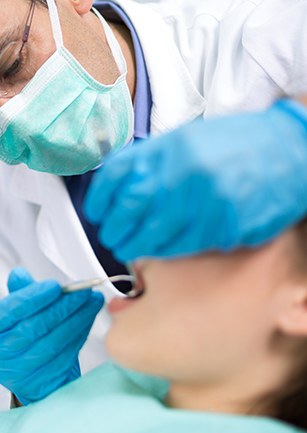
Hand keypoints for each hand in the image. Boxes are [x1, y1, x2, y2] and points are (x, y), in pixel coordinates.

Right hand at [0, 268, 103, 404]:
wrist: (31, 370)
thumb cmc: (24, 334)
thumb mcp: (19, 312)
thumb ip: (21, 293)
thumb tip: (19, 275)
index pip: (11, 312)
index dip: (34, 297)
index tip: (55, 286)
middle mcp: (4, 352)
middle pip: (36, 327)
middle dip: (64, 306)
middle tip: (83, 291)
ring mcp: (22, 369)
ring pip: (55, 341)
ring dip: (79, 318)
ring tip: (93, 301)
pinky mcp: (43, 381)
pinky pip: (67, 353)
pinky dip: (81, 333)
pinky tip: (89, 318)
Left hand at [84, 99, 306, 260]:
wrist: (288, 151)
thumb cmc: (237, 144)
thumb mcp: (187, 139)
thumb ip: (152, 160)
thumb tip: (119, 186)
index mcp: (169, 148)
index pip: (116, 178)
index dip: (99, 201)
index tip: (97, 213)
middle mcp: (183, 174)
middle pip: (129, 212)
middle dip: (114, 231)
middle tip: (113, 238)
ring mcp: (205, 202)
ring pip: (154, 237)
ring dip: (136, 247)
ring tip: (131, 248)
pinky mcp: (225, 227)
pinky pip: (185, 248)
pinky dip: (166, 252)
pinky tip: (161, 250)